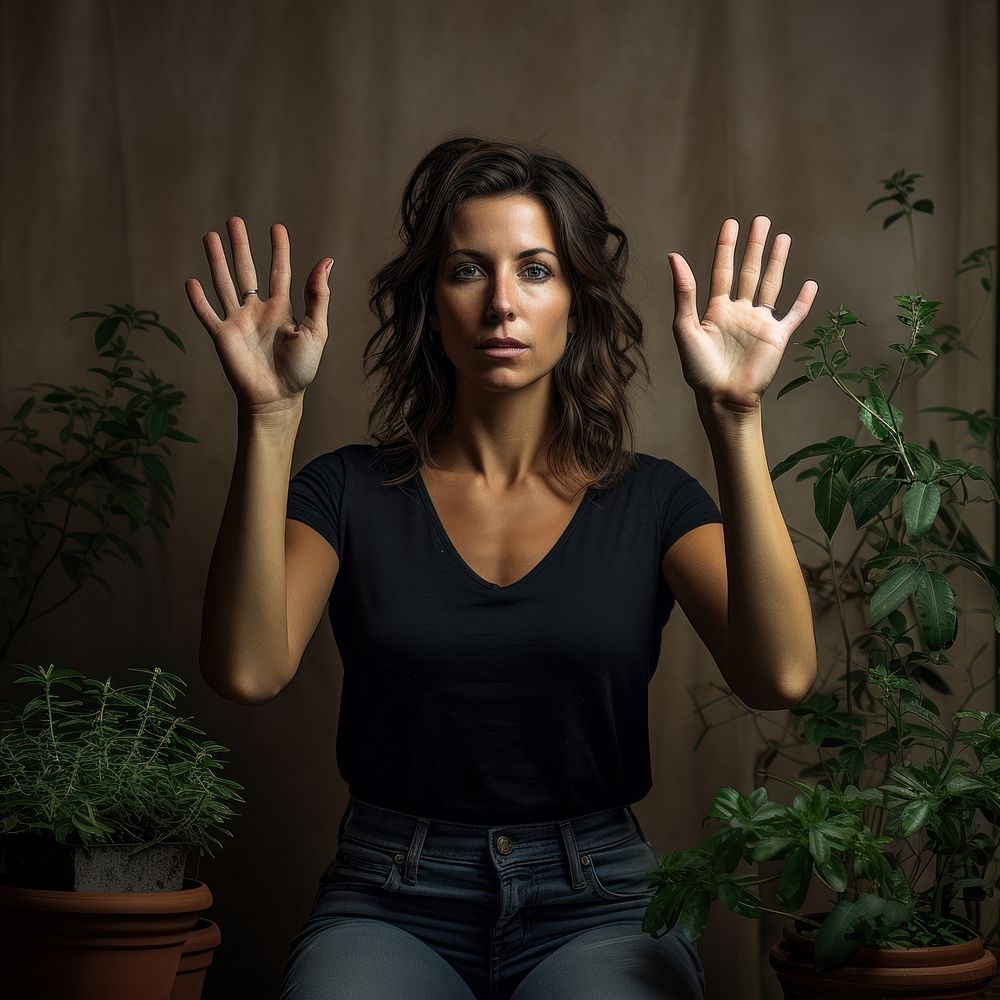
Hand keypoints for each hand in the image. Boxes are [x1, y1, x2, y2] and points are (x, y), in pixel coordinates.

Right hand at [185, 217, 332, 412]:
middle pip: (246, 270)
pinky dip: (198, 299)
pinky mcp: (222, 337)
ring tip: (209, 236)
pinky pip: (207, 314)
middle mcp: (257, 311)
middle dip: (240, 246)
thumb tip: (326, 261)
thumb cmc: (301, 369)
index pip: (279, 271)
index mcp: (282, 308)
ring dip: (216, 261)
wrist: (278, 398)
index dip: (279, 249)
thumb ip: (317, 296)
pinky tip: (190, 281)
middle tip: (234, 220)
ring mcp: (238, 322)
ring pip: (224, 284)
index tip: (277, 227)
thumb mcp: (316, 330)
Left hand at [667, 216, 817, 414]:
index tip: (731, 223)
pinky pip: (794, 315)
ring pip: (771, 285)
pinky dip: (803, 301)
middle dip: (755, 246)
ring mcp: (759, 324)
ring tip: (783, 238)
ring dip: (777, 262)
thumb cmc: (699, 369)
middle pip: (749, 272)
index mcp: (716, 310)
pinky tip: (810, 283)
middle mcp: (739, 313)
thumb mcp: (685, 328)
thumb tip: (673, 256)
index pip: (722, 271)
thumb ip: (684, 293)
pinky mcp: (777, 337)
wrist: (722, 397)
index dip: (726, 247)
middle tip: (762, 220)